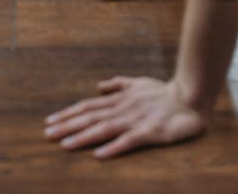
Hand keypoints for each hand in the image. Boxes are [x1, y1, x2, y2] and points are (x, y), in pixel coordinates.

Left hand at [44, 76, 206, 158]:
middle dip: (68, 125)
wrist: (190, 97)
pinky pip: (129, 141)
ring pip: (105, 128)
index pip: (88, 106)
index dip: (69, 113)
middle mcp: (123, 107)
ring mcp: (136, 119)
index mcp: (119, 98)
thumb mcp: (137, 83)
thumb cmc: (163, 92)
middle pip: (91, 116)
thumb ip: (118, 84)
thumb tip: (98, 86)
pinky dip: (114, 147)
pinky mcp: (151, 132)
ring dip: (83, 137)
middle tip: (47, 134)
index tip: (50, 122)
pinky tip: (99, 155)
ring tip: (65, 145)